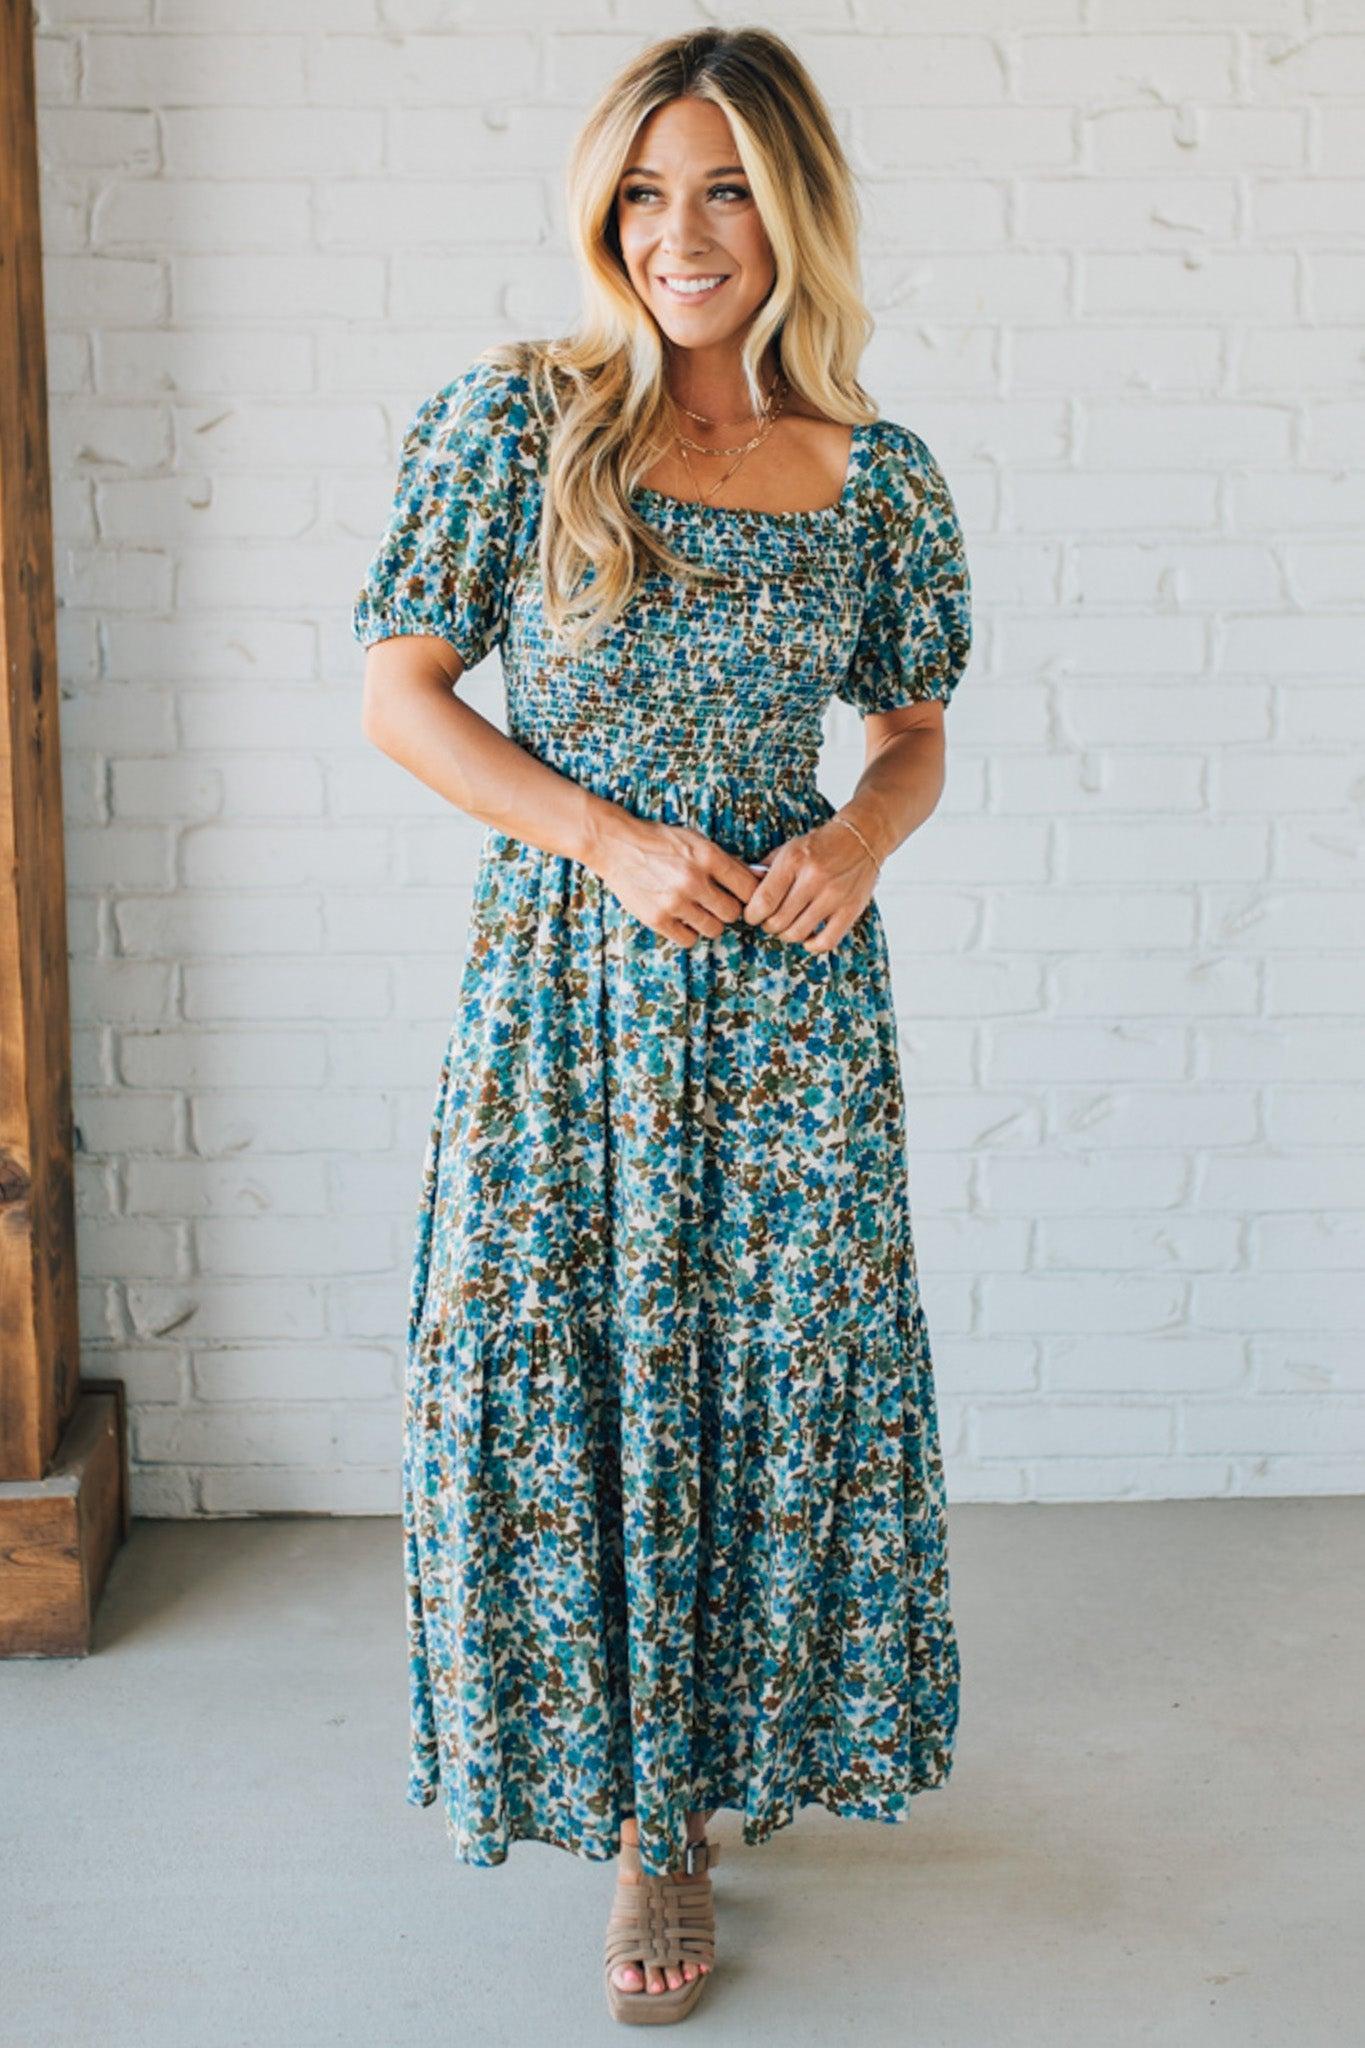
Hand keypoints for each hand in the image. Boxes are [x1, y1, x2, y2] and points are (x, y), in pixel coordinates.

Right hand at [596, 817, 763, 947]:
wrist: (616, 846)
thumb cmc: (660, 841)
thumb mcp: (696, 840)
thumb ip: (726, 861)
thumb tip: (758, 879)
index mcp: (707, 856)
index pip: (749, 888)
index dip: (750, 895)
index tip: (742, 896)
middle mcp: (693, 880)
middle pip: (733, 913)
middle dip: (728, 909)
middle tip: (717, 903)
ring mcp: (674, 902)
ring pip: (714, 929)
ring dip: (710, 922)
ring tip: (698, 910)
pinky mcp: (657, 919)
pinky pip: (689, 939)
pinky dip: (689, 932)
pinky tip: (682, 918)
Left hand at [742, 816, 879, 952]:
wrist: (861, 838)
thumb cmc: (818, 846)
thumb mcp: (788, 849)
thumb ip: (764, 870)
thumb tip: (741, 890)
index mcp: (794, 861)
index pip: (764, 901)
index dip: (752, 915)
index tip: (753, 915)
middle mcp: (814, 878)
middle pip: (778, 921)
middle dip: (768, 925)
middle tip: (770, 920)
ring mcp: (834, 895)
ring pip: (798, 933)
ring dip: (787, 934)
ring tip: (787, 926)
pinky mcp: (851, 909)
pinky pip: (826, 941)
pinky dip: (812, 945)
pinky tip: (808, 937)